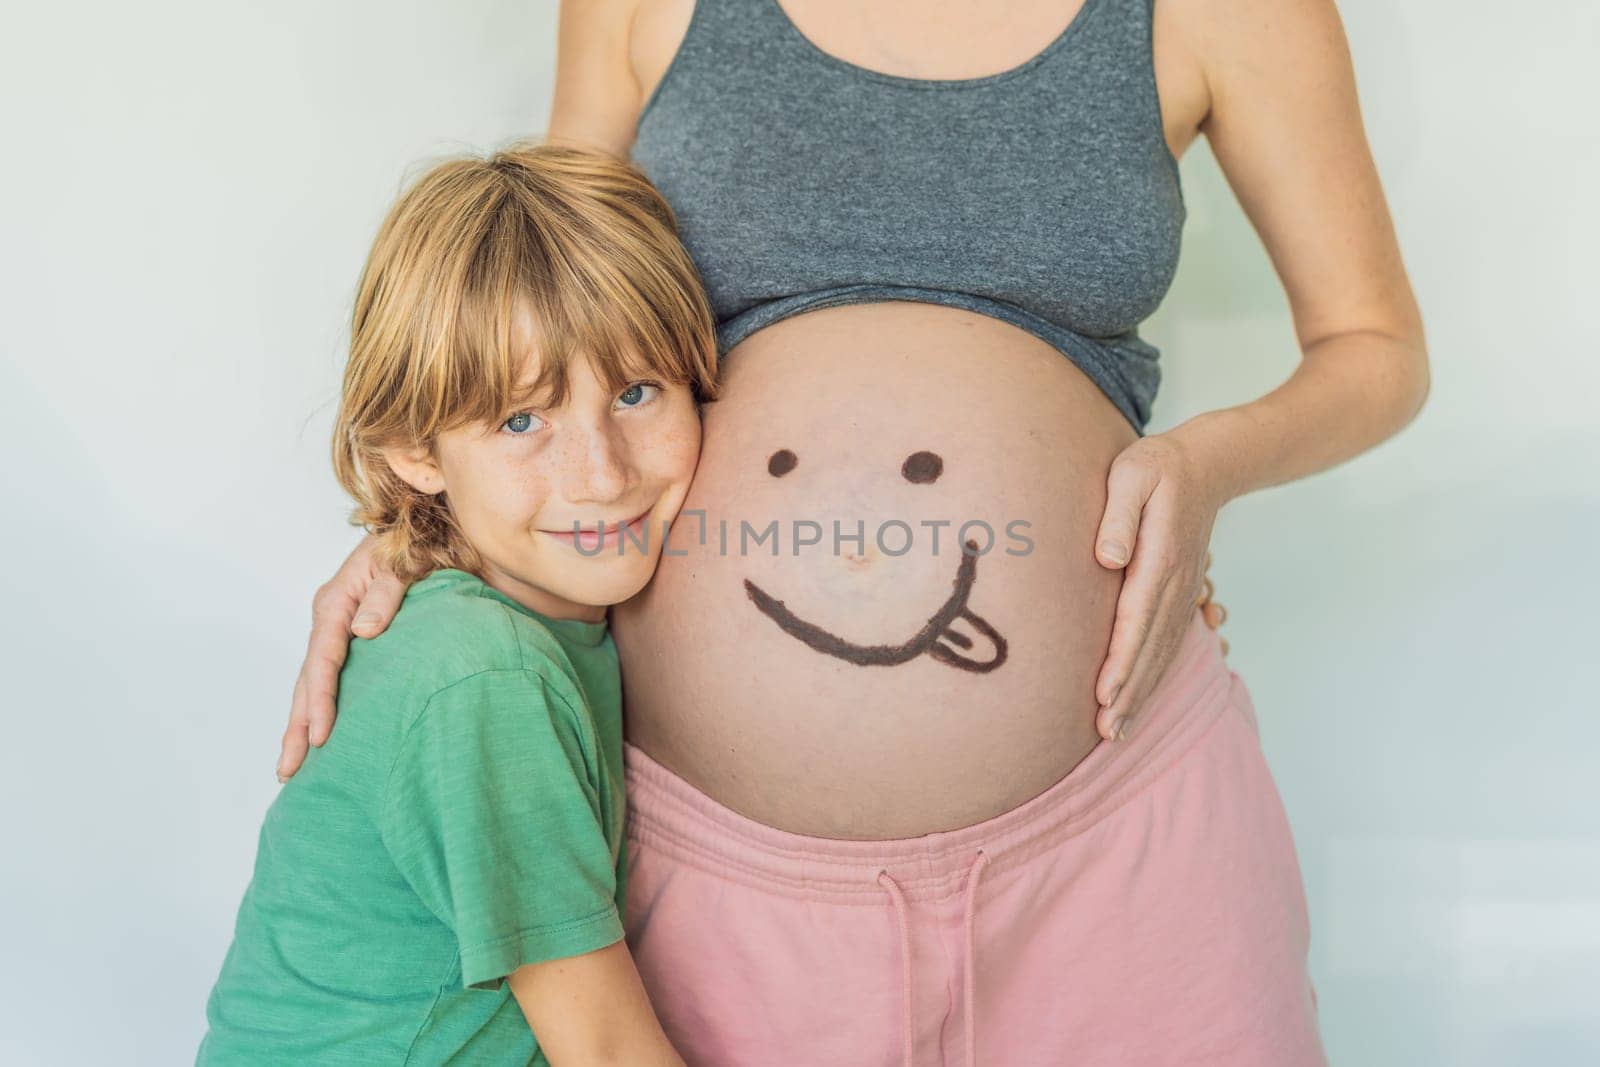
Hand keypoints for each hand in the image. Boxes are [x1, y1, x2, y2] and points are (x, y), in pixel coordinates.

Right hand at [277, 534, 408, 780]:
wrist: (430, 531)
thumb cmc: (418, 543)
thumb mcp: (405, 561)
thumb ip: (387, 594)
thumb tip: (363, 631)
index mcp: (337, 600)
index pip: (323, 659)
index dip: (320, 700)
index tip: (320, 737)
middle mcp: (331, 618)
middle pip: (308, 679)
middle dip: (297, 726)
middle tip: (288, 771)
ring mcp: (339, 629)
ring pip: (312, 683)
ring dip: (302, 723)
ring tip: (292, 766)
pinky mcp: (352, 638)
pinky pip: (332, 677)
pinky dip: (322, 706)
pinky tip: (320, 735)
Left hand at [1091, 433, 1229, 741]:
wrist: (1209, 463)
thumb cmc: (1159, 466)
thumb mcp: (1132, 474)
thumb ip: (1118, 514)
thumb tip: (1108, 558)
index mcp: (1160, 559)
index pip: (1136, 621)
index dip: (1121, 662)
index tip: (1105, 696)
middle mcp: (1176, 583)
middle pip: (1151, 648)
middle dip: (1130, 693)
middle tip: (1109, 733)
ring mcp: (1184, 591)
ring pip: (1163, 651)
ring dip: (1143, 690)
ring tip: (1121, 728)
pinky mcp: (1184, 593)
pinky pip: (1171, 640)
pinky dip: (1156, 671)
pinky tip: (1143, 695)